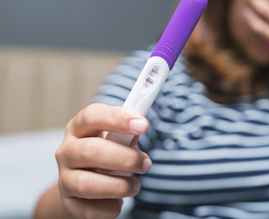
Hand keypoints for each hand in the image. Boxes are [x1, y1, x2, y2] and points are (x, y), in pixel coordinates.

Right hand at [55, 103, 151, 218]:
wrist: (81, 187)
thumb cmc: (104, 155)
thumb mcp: (113, 139)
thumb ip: (126, 133)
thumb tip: (141, 126)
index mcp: (78, 129)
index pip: (91, 116)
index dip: (118, 118)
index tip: (143, 125)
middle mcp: (67, 152)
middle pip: (91, 150)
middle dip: (125, 158)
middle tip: (146, 163)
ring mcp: (65, 179)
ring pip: (88, 184)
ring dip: (120, 186)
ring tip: (135, 186)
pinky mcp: (70, 205)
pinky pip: (92, 210)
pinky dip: (112, 206)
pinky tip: (118, 199)